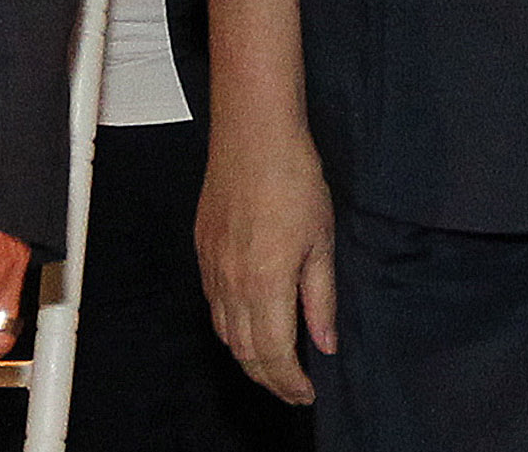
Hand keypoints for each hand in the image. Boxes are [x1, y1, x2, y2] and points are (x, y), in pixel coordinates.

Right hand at [197, 108, 335, 403]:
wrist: (253, 135)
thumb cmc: (293, 179)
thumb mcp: (321, 241)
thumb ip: (320, 298)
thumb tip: (325, 343)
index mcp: (265, 285)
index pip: (274, 355)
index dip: (290, 382)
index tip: (308, 392)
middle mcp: (231, 284)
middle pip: (245, 353)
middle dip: (270, 379)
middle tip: (293, 389)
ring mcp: (212, 268)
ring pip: (225, 333)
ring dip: (249, 358)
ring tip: (275, 365)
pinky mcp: (203, 251)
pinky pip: (214, 306)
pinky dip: (231, 328)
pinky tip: (250, 324)